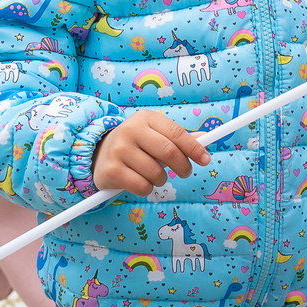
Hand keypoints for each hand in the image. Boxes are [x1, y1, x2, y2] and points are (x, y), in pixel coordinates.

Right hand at [89, 109, 209, 195]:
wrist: (100, 153)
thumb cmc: (136, 144)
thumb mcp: (156, 135)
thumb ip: (179, 139)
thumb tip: (206, 139)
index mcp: (146, 118)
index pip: (176, 133)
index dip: (194, 148)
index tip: (205, 160)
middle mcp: (131, 130)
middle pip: (169, 152)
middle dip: (183, 166)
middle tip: (185, 173)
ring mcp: (119, 150)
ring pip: (156, 173)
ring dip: (162, 179)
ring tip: (155, 175)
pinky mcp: (111, 170)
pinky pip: (142, 186)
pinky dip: (147, 188)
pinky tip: (140, 181)